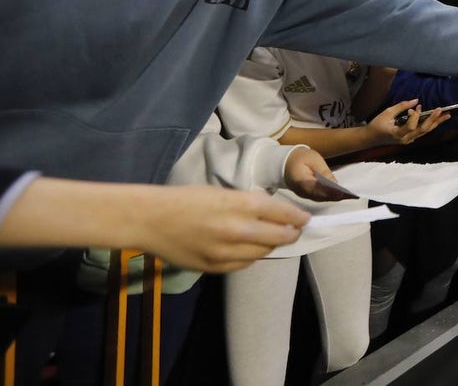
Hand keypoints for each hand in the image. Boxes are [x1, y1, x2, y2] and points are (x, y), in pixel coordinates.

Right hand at [137, 186, 308, 272]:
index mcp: (241, 204)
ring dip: (270, 245)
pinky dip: (251, 257)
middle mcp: (238, 229)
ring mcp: (226, 252)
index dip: (298, 218)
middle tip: (294, 230)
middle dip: (291, 233)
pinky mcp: (215, 267)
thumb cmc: (187, 200)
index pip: (284, 214)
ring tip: (270, 238)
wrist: (151, 220)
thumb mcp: (224, 193)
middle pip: (280, 237)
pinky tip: (247, 249)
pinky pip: (244, 264)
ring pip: (263, 253)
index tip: (305, 219)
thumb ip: (252, 205)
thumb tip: (279, 215)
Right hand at [283, 147, 344, 201]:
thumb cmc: (299, 158)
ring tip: (349, 195)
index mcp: (299, 180)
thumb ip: (323, 171)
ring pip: (320, 199)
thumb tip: (335, 183)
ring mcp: (303, 195)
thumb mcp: (313, 159)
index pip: (315, 188)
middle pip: (319, 196)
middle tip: (349, 195)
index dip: (328, 191)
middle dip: (334, 196)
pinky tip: (341, 194)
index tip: (340, 192)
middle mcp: (301, 191)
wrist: (285, 163)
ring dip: (333, 197)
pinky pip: (319, 197)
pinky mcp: (307, 195)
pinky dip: (330, 196)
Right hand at [366, 99, 447, 145]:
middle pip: (423, 130)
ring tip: (446, 115)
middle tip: (442, 111)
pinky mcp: (410, 138)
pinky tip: (436, 118)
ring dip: (435, 122)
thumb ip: (401, 106)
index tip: (413, 108)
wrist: (372, 138)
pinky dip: (428, 123)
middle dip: (433, 120)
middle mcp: (405, 139)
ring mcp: (409, 140)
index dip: (414, 117)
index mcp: (398, 134)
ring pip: (425, 132)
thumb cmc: (377, 124)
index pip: (411, 126)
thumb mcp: (387, 113)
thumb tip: (416, 100)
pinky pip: (422, 131)